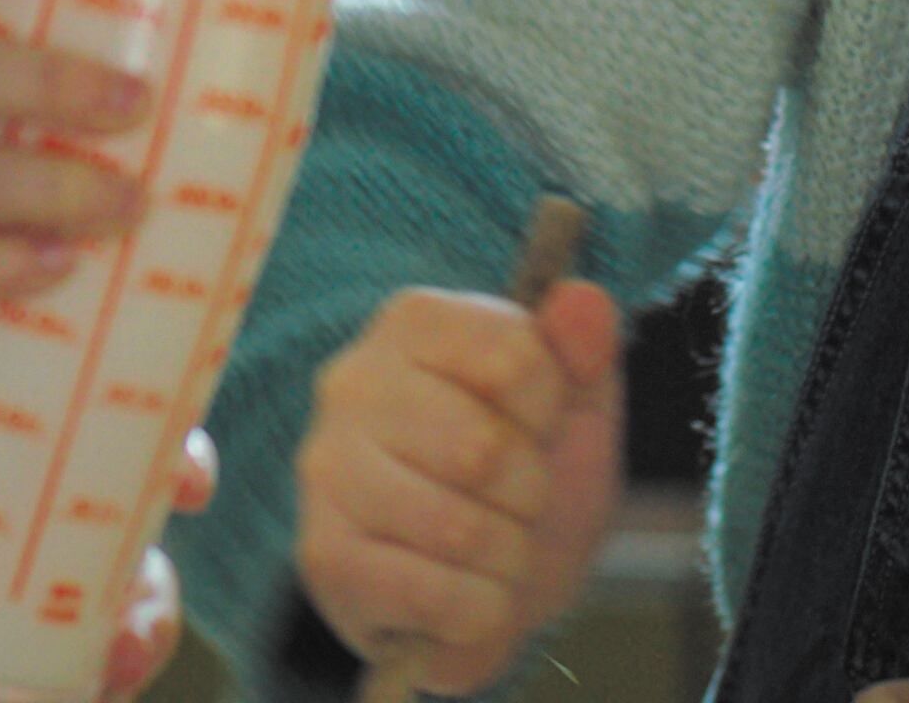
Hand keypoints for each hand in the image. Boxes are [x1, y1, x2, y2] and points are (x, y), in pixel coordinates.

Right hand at [291, 278, 626, 692]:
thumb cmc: (523, 482)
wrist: (483, 587)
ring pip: (459, 529)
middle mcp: (353, 383)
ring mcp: (328, 470)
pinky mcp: (323, 555)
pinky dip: (477, 609)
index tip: (537, 427)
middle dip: (530, 494)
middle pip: (484, 449)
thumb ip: (584, 349)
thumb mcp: (576, 409)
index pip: (516, 357)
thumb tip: (584, 300)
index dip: (551, 411)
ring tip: (493, 548)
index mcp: (415, 323)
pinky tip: (463, 594)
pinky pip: (433, 595)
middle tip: (516, 501)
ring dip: (508, 557)